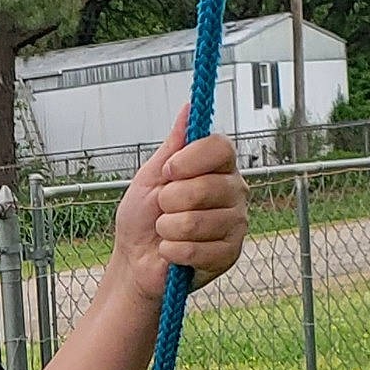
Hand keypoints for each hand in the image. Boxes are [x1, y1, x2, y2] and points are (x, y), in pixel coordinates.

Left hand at [112, 104, 247, 303]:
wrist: (134, 261)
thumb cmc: (142, 218)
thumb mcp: (150, 176)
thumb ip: (173, 146)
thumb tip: (188, 108)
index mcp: (218, 167)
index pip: (221, 148)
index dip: (190, 160)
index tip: (168, 171)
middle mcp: (234, 191)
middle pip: (206, 186)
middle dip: (169, 201)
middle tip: (163, 210)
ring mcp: (235, 224)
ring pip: (197, 221)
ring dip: (168, 229)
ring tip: (166, 232)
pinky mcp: (228, 254)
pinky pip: (195, 250)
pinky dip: (171, 252)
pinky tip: (171, 252)